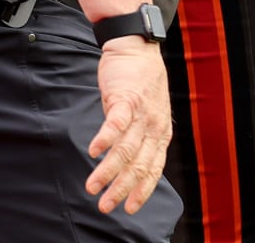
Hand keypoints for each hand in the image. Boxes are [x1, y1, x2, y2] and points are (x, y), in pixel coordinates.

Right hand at [86, 38, 171, 214]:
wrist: (137, 46)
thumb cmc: (140, 81)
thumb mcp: (148, 113)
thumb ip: (140, 136)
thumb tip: (126, 162)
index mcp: (161, 132)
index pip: (153, 169)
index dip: (142, 191)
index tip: (129, 208)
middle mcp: (154, 125)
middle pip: (138, 165)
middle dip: (121, 189)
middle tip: (106, 206)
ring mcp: (140, 112)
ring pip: (125, 149)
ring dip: (107, 171)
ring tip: (92, 187)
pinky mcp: (125, 98)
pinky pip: (116, 123)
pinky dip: (105, 139)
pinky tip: (93, 152)